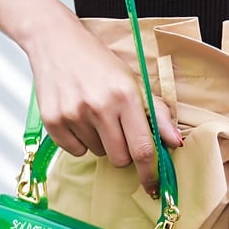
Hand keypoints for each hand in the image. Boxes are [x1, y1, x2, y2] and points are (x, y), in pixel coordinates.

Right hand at [23, 7, 181, 196]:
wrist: (55, 41)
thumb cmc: (98, 63)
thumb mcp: (133, 82)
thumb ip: (158, 113)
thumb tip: (176, 142)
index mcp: (125, 96)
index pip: (143, 148)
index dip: (150, 172)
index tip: (153, 187)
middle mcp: (100, 106)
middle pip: (120, 158)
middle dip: (124, 152)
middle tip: (117, 130)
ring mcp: (74, 114)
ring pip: (97, 154)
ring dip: (100, 142)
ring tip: (94, 114)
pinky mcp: (53, 120)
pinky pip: (75, 151)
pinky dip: (79, 141)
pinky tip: (77, 117)